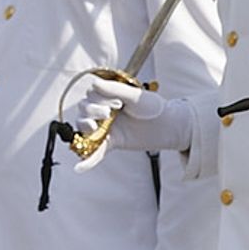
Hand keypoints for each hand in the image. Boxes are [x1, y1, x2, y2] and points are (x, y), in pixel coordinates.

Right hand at [74, 76, 192, 173]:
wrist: (167, 125)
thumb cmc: (152, 107)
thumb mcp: (134, 96)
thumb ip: (114, 89)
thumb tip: (93, 81)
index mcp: (107, 97)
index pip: (90, 95)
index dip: (98, 98)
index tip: (118, 102)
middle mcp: (102, 112)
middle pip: (83, 110)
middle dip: (92, 110)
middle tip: (109, 113)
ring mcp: (105, 128)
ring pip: (83, 128)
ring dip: (84, 126)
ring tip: (94, 127)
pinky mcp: (110, 143)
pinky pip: (95, 152)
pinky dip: (87, 161)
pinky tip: (80, 168)